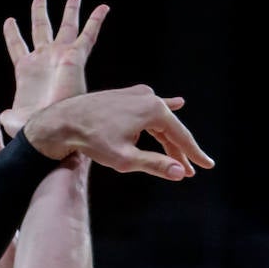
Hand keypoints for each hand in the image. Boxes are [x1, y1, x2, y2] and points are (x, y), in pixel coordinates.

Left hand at [0, 0, 108, 137]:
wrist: (50, 129)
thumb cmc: (31, 128)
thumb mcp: (11, 120)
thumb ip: (6, 115)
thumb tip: (2, 116)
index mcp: (26, 71)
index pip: (17, 46)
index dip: (12, 33)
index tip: (9, 20)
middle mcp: (44, 59)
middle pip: (41, 28)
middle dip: (40, 12)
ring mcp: (60, 57)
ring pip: (66, 26)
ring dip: (70, 10)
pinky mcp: (76, 58)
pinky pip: (88, 35)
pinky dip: (96, 21)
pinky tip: (103, 7)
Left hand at [24, 85, 214, 180]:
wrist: (62, 122)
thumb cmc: (92, 141)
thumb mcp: (126, 159)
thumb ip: (155, 165)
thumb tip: (181, 172)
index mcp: (154, 110)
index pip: (181, 136)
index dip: (194, 154)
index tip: (206, 167)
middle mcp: (148, 97)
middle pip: (170, 129)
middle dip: (180, 151)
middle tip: (191, 170)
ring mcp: (136, 95)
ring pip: (158, 121)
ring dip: (167, 139)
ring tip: (179, 154)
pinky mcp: (124, 96)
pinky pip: (148, 109)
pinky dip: (160, 115)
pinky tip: (177, 102)